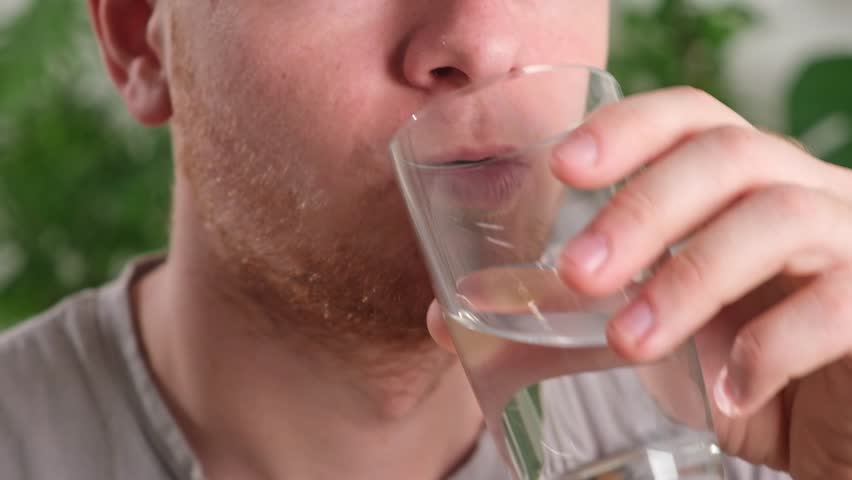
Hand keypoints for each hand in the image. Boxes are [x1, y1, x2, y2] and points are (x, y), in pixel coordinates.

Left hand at [428, 86, 851, 478]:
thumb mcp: (646, 332)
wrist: (830, 423)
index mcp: (737, 184)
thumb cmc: (732, 360)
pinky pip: (839, 303)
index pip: (690, 118)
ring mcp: (848, 242)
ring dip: (691, 277)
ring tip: (629, 340)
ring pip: (780, 217)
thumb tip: (450, 314)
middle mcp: (798, 192)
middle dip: (644, 209)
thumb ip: (562, 317)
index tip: (564, 166)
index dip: (628, 129)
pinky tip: (724, 390)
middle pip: (727, 155)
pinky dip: (772, 347)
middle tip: (578, 274)